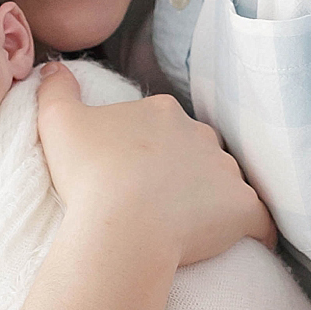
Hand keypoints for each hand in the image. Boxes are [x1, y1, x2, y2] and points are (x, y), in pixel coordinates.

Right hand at [36, 63, 274, 264]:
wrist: (122, 226)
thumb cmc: (89, 175)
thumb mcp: (58, 123)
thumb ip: (56, 90)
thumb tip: (54, 66)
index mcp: (162, 112)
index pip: (162, 125)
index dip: (147, 150)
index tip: (130, 175)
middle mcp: (201, 133)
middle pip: (196, 151)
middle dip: (183, 171)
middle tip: (156, 203)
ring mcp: (226, 171)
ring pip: (224, 181)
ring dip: (212, 199)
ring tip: (187, 227)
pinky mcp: (243, 208)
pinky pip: (256, 218)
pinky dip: (253, 229)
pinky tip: (247, 242)